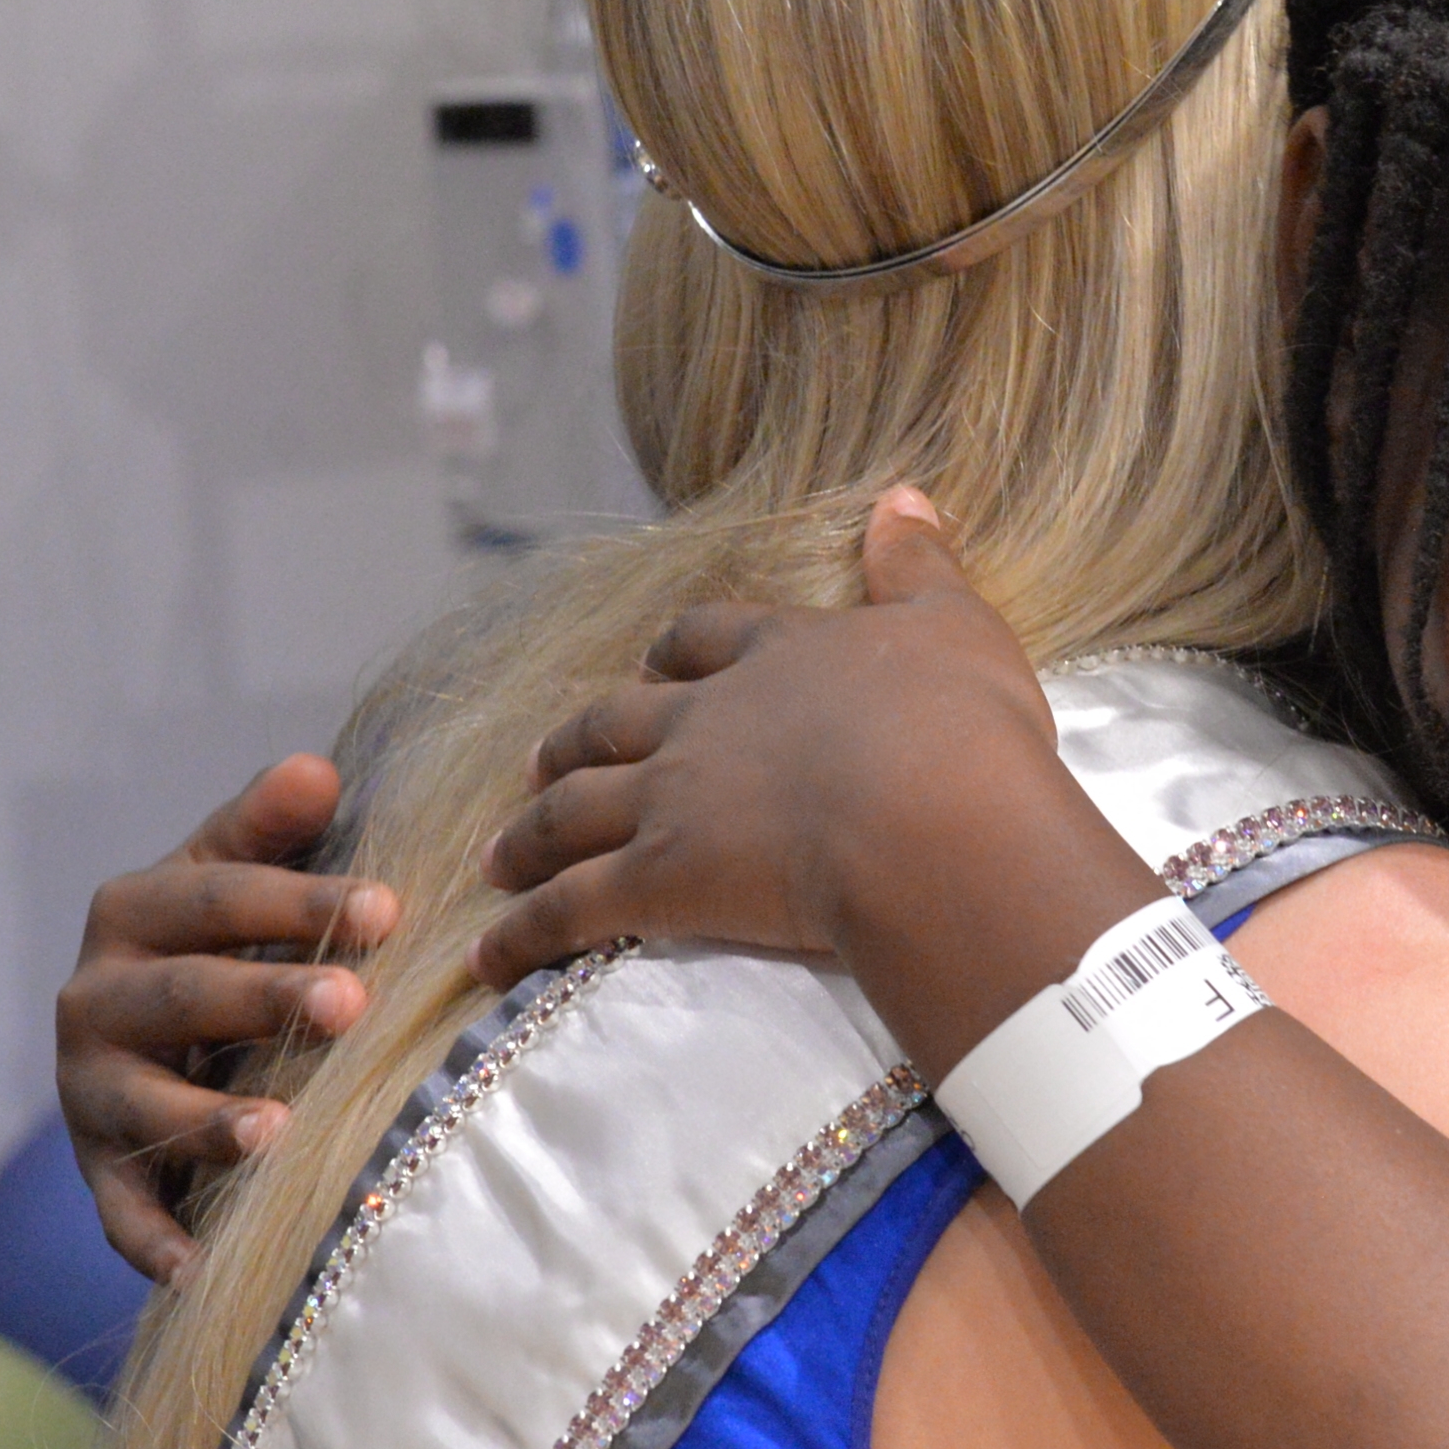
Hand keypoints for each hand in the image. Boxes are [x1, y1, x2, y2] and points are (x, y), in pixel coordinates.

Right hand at [54, 755, 401, 1281]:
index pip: (220, 896)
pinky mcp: (99, 1170)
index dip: (303, 899)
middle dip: (264, 998)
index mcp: (135, 913)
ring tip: (277, 1134)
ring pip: (143, 1105)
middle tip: (352, 1005)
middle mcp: (95, 998)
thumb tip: (318, 770)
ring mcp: (90, 1090)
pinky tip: (200, 1269)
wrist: (155, 1042)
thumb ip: (270, 829)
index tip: (391, 908)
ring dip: (207, 1121)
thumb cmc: (225, 945)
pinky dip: (155, 1242)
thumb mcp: (238, 878)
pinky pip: (121, 1211)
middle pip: (183, 996)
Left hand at [472, 490, 1070, 988]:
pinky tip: (486, 953)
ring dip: (527, 833)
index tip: (653, 664)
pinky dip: (520, 931)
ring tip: (498, 856)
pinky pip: (568, 908)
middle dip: (573, 742)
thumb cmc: (962, 726)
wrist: (936, 818)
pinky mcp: (657, 880)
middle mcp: (707, 718)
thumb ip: (919, 564)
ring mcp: (672, 798)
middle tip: (540, 761)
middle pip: (614, 722)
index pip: (706, 639)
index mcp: (779, 656)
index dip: (674, 653)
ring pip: (572, 810)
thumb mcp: (955, 624)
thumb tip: (902, 495)